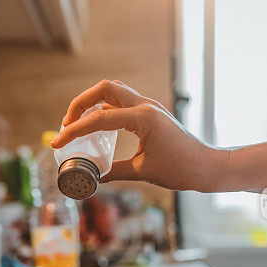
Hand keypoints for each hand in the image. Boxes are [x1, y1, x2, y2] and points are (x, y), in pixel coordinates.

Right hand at [51, 80, 226, 191]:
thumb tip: (92, 178)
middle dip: (80, 103)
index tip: (58, 142)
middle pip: (103, 89)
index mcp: (143, 118)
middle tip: (67, 124)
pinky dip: (105, 110)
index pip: (99, 119)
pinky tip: (97, 127)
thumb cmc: (182, 169)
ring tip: (78, 123)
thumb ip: (114, 172)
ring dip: (92, 103)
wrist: (208, 166)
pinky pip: (122, 103)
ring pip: (112, 91)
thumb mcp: (143, 172)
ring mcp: (149, 107)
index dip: (74, 131)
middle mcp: (145, 106)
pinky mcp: (151, 114)